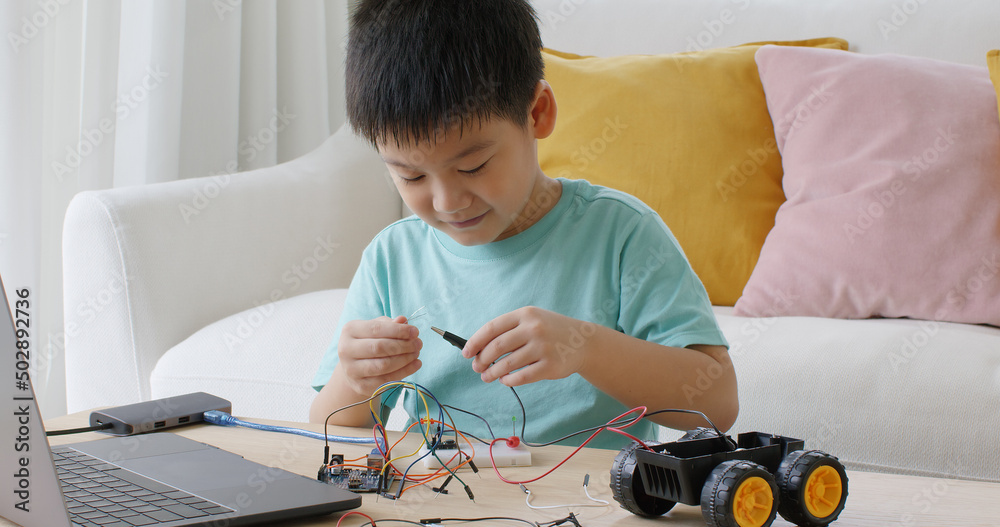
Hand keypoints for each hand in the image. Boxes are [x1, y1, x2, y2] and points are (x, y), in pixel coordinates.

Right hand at [337, 316, 421, 396]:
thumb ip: (389, 324)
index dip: (398, 330)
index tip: (415, 331)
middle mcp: (346, 350)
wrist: (354, 368)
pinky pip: (386, 380)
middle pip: (380, 347)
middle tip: (419, 343)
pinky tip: (416, 364)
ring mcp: (351, 370)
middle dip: (403, 345)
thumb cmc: (369, 342)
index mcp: (350, 331)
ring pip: (383, 365)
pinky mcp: (361, 385)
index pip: (377, 329)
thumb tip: (403, 320)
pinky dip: (405, 372)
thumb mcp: (376, 329)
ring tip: (417, 353)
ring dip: (405, 359)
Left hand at [462, 306, 598, 386]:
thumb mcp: (532, 320)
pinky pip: (522, 377)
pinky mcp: (550, 366)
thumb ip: (508, 330)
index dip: (475, 342)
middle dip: (481, 360)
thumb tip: (478, 348)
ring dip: (492, 373)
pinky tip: (505, 381)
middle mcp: (533, 329)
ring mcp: (543, 348)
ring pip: (507, 364)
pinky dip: (509, 381)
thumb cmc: (550, 331)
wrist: (583, 342)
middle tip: (477, 368)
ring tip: (487, 377)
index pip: (492, 328)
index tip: (465, 353)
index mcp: (525, 315)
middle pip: (496, 347)